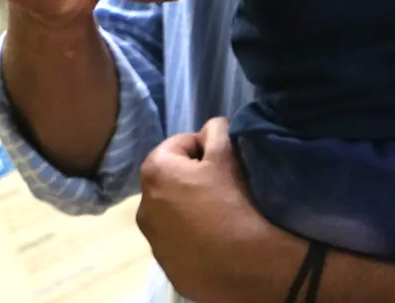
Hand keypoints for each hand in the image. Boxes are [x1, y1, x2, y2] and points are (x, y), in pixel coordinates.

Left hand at [137, 118, 294, 302]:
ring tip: (219, 215)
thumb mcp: (227, 156)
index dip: (204, 149)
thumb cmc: (235, 203)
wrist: (251, 268)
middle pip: (171, 179)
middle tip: (222, 188)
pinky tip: (215, 240)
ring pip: (172, 212)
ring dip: (188, 208)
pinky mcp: (167, 266)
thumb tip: (211, 127)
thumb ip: (215, 131)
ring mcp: (153, 241)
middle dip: (192, 178)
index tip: (224, 162)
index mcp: (153, 172)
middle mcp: (143, 206)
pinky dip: (191, 238)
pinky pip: (178, 243)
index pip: (179, 145)